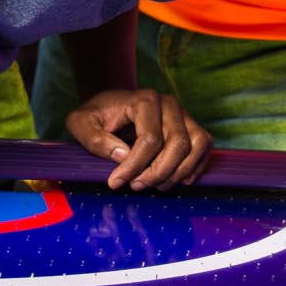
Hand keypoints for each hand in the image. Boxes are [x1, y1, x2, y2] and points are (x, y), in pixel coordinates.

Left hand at [63, 88, 210, 189]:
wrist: (111, 107)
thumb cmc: (96, 116)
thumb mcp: (81, 124)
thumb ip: (95, 139)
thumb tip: (122, 155)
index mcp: (144, 100)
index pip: (149, 139)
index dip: (134, 166)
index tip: (115, 182)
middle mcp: (169, 104)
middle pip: (177, 145)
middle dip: (157, 173)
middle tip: (135, 186)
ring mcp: (184, 115)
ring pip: (194, 148)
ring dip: (176, 173)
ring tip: (153, 185)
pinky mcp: (192, 127)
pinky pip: (204, 149)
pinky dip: (193, 169)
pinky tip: (172, 180)